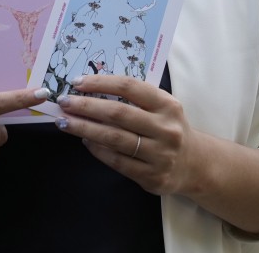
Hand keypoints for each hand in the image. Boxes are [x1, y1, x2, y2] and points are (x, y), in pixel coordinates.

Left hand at [53, 74, 197, 196]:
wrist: (194, 164)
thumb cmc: (168, 128)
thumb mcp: (161, 108)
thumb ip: (134, 99)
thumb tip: (90, 90)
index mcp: (167, 105)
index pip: (129, 87)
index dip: (101, 83)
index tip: (77, 82)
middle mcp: (166, 129)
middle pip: (118, 113)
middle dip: (86, 106)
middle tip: (64, 102)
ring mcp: (160, 155)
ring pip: (114, 139)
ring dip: (85, 129)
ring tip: (65, 122)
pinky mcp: (152, 176)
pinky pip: (117, 161)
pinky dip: (97, 150)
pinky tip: (85, 141)